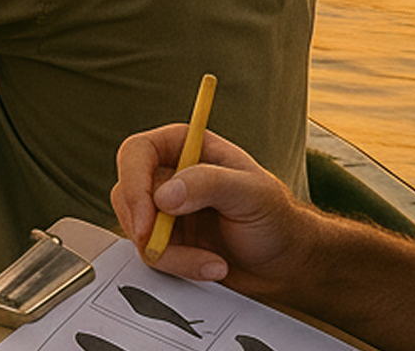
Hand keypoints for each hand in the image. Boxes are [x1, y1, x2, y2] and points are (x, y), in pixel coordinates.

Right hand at [110, 125, 319, 300]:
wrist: (288, 263)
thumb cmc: (278, 219)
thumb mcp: (252, 194)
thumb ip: (209, 184)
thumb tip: (163, 195)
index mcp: (185, 146)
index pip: (137, 152)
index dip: (133, 183)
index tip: (146, 219)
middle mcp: (169, 175)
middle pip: (126, 193)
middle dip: (146, 227)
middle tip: (166, 248)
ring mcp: (165, 210)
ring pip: (134, 228)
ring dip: (169, 254)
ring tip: (211, 263)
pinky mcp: (167, 241)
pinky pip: (150, 254)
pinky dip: (177, 266)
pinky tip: (210, 268)